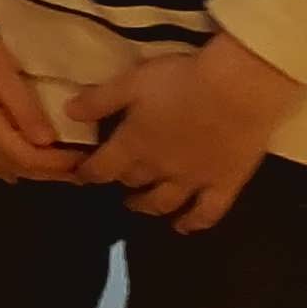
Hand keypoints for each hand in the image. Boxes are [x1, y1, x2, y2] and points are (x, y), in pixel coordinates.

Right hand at [0, 0, 82, 181]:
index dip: (58, 165)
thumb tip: (48, 143)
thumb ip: (23, 108)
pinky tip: (7, 164)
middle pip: (9, 167)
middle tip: (77, 171)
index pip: (25, 159)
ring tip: (50, 169)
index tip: (86, 161)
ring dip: (22, 170)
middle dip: (45, 173)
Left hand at [66, 34, 302, 230]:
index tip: (81, 173)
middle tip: (116, 177)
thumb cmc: (182, 80)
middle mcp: (159, 170)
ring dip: (147, 206)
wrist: (238, 90)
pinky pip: (207, 213)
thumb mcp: (132, 82)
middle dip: (120, 181)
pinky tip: (184, 227)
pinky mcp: (225, 185)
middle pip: (133, 182)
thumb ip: (99, 100)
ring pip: (163, 203)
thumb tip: (68, 113)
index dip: (88, 172)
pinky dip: (193, 223)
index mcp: (133, 145)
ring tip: (139, 205)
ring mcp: (193, 182)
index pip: (101, 168)